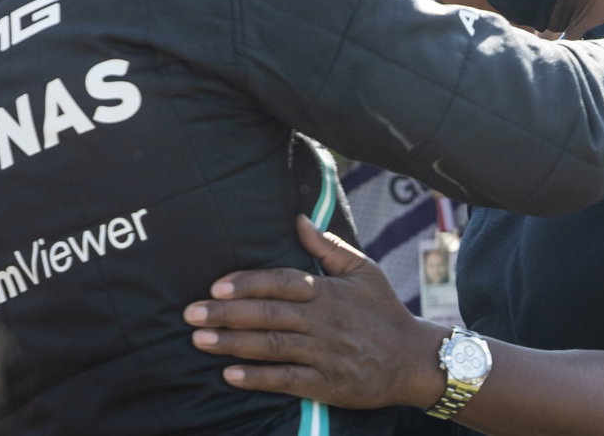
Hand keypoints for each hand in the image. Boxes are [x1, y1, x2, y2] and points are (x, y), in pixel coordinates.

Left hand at [184, 216, 445, 409]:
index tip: (216, 285)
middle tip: (191, 313)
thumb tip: (299, 220)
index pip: (282, 282)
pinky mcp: (326, 384)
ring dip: (232, 343)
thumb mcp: (364, 271)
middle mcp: (324, 321)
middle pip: (269, 314)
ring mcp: (324, 354)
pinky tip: (230, 375)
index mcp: (330, 292)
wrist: (412, 360)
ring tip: (199, 339)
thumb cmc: (384, 312)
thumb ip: (328, 247)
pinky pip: (286, 381)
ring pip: (271, 346)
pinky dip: (257, 378)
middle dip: (227, 313)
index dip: (249, 283)